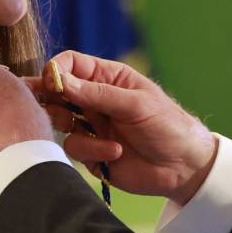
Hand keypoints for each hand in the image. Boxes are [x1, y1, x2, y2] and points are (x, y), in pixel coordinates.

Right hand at [39, 51, 216, 201]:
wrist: (184, 167)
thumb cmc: (168, 125)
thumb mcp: (136, 104)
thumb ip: (97, 93)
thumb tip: (60, 80)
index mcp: (108, 78)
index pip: (71, 64)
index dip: (56, 71)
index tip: (51, 83)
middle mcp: (94, 100)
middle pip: (57, 92)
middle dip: (50, 99)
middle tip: (48, 107)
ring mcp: (91, 126)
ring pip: (59, 122)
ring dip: (75, 130)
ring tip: (97, 135)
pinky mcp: (91, 153)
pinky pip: (74, 148)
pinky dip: (92, 151)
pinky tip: (116, 152)